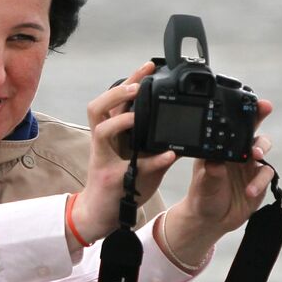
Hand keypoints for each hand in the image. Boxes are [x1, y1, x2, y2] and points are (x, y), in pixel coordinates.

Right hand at [71, 61, 177, 244]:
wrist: (103, 214)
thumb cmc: (121, 187)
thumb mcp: (141, 162)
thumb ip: (156, 146)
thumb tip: (182, 133)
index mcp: (112, 135)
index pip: (115, 100)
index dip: (129, 81)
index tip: (148, 67)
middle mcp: (103, 143)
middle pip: (99, 107)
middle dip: (118, 91)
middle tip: (139, 84)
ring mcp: (102, 159)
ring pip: (102, 129)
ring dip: (121, 118)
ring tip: (137, 113)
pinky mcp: (110, 178)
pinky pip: (131, 166)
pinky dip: (152, 160)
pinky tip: (168, 156)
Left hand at [161, 100, 275, 267]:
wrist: (211, 219)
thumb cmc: (202, 195)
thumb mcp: (203, 184)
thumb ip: (211, 173)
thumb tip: (217, 163)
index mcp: (218, 147)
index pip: (230, 125)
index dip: (242, 110)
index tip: (251, 100)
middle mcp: (236, 152)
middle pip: (251, 129)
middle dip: (259, 116)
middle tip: (264, 108)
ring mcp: (249, 165)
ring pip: (262, 148)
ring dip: (261, 148)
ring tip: (256, 156)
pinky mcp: (259, 180)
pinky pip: (266, 174)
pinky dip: (259, 181)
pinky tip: (250, 191)